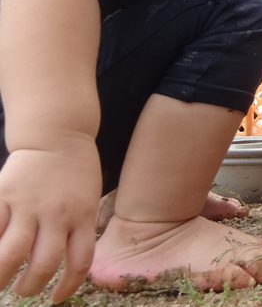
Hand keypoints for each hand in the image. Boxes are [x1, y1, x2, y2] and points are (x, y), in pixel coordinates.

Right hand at [0, 141, 101, 301]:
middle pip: (44, 263)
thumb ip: (78, 228)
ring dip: (2, 277)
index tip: (55, 299)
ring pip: (12, 253)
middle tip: (22, 291)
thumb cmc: (76, 171)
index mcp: (82, 216)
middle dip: (30, 287)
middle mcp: (57, 214)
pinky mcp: (5, 194)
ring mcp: (29, 205)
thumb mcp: (88, 199)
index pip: (80, 261)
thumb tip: (67, 267)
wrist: (58, 135)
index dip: (67, 287)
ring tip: (0, 283)